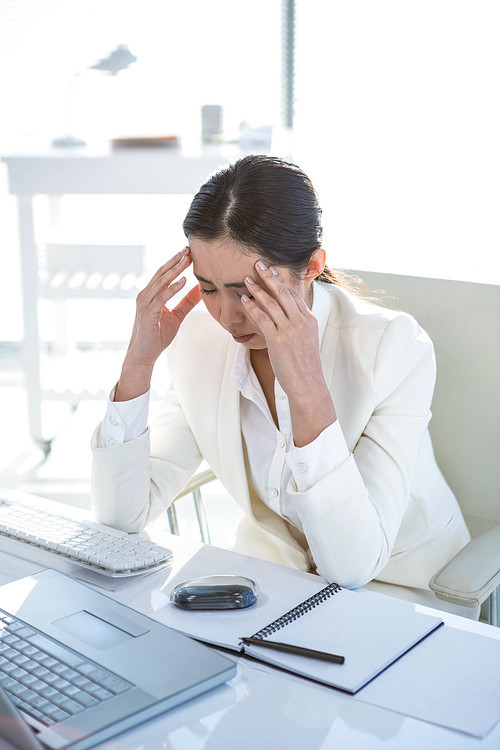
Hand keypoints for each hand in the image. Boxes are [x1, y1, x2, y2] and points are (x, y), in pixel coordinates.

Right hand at [115, 249, 200, 400]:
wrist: (143, 356)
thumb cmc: (157, 336)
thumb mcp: (177, 316)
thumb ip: (187, 302)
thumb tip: (201, 289)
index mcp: (151, 294)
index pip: (164, 274)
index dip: (175, 263)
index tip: (189, 252)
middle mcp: (145, 295)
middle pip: (161, 273)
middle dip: (175, 261)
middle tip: (188, 249)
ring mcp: (144, 303)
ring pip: (161, 282)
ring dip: (175, 270)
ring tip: (187, 259)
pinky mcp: (148, 313)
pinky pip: (161, 297)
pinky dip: (172, 288)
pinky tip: (183, 281)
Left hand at [242, 261, 322, 395]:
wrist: (307, 384)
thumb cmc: (305, 365)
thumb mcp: (307, 340)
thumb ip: (299, 325)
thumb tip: (288, 316)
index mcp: (309, 320)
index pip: (294, 294)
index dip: (282, 280)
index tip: (272, 270)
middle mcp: (301, 322)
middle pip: (283, 292)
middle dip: (270, 276)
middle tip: (258, 264)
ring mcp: (290, 330)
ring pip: (272, 303)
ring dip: (257, 289)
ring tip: (246, 279)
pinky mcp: (278, 340)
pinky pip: (263, 318)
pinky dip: (252, 307)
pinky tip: (244, 300)